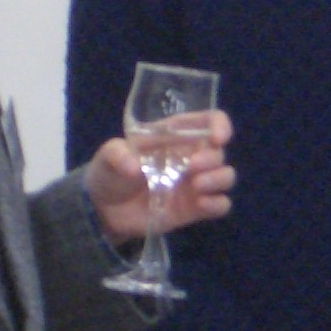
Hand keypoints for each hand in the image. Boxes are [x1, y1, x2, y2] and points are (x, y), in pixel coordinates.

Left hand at [85, 110, 234, 244]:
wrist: (104, 210)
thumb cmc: (110, 172)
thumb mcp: (107, 157)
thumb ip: (117, 155)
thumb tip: (135, 166)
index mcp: (175, 135)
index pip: (209, 120)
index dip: (219, 125)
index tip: (217, 137)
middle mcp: (190, 156)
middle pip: (219, 151)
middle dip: (212, 158)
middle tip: (191, 167)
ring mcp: (194, 184)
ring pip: (226, 176)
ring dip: (219, 179)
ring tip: (197, 186)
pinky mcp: (194, 208)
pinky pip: (221, 204)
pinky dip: (217, 203)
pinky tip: (201, 204)